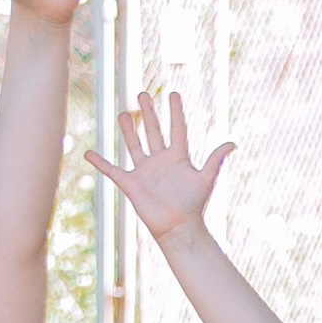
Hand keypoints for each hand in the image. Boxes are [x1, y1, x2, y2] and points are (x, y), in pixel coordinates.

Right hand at [86, 90, 234, 244]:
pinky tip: (88, 153)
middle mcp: (160, 161)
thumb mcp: (206, 179)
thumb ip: (215, 160)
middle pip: (153, 131)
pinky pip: (111, 170)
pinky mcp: (131, 183)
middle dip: (149, 113)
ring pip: (134, 144)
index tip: (174, 94)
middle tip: (143, 94)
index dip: (176, 112)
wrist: (178, 228)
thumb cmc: (194, 205)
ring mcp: (145, 171)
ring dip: (129, 129)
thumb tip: (233, 143)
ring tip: (125, 113)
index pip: (177, 129)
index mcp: (178, 158)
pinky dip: (99, 162)